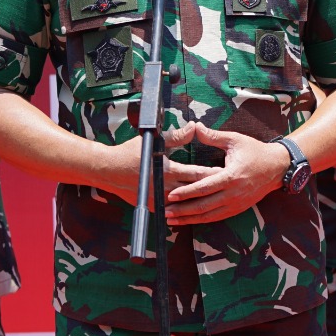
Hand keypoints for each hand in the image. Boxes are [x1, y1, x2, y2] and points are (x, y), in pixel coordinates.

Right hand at [100, 125, 218, 208]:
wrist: (108, 171)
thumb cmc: (130, 153)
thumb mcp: (154, 141)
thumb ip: (177, 136)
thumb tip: (195, 126)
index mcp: (167, 171)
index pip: (196, 173)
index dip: (212, 173)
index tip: (226, 172)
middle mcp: (164, 188)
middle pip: (193, 190)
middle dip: (210, 188)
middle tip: (227, 186)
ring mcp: (157, 200)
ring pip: (184, 203)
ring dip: (198, 200)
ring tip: (214, 198)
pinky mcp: (151, 207)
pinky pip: (171, 209)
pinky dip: (183, 208)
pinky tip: (195, 208)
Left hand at [163, 126, 288, 224]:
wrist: (277, 167)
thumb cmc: (255, 152)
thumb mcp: (235, 140)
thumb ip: (213, 136)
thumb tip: (195, 126)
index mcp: (231, 176)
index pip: (204, 187)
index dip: (187, 192)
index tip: (171, 195)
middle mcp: (233, 193)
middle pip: (204, 206)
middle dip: (183, 210)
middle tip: (165, 212)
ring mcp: (236, 204)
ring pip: (209, 216)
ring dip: (189, 219)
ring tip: (172, 220)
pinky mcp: (238, 209)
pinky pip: (217, 217)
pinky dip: (202, 220)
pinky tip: (190, 220)